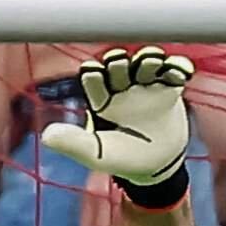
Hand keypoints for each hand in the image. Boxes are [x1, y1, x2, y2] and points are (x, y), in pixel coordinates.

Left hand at [37, 46, 197, 191]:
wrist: (156, 167)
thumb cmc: (122, 159)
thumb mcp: (97, 154)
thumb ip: (74, 143)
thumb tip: (46, 135)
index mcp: (101, 99)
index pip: (94, 78)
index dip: (94, 73)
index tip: (96, 72)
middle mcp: (122, 88)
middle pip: (119, 64)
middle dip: (120, 62)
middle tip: (124, 66)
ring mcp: (146, 86)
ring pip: (146, 63)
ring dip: (148, 59)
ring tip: (152, 63)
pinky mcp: (169, 89)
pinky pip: (173, 73)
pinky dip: (177, 67)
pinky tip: (179, 70)